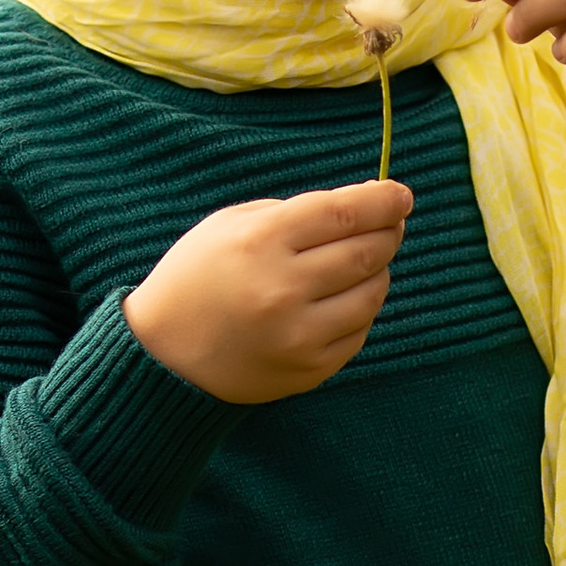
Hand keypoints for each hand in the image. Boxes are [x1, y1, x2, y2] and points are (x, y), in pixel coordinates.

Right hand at [125, 180, 409, 402]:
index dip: (383, 200)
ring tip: (363, 262)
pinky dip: (359, 310)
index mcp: (261, 241)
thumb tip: (365, 205)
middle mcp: (283, 289)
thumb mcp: (231, 224)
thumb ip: (297, 212)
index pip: (345, 212)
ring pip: (372, 294)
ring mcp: (299, 334)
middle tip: (392, 224)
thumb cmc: (199, 277)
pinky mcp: (308, 369)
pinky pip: (359, 332)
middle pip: (366, 252)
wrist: (164, 353)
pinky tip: (342, 299)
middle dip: (388, 232)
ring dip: (377, 272)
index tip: (401, 196)